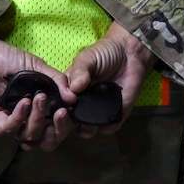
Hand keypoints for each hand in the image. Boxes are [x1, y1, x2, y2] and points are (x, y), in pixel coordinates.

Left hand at [0, 37, 77, 150]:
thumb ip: (57, 81)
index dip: (65, 123)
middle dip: (55, 128)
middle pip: (45, 136)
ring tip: (38, 99)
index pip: (56, 124)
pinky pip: (9, 129)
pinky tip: (24, 102)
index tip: (68, 111)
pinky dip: (19, 118)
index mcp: (40, 105)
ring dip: (37, 119)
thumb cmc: (8, 58)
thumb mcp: (37, 66)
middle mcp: (27, 116)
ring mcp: (11, 121)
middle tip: (60, 113)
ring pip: (29, 135)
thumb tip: (73, 98)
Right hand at [67, 23, 156, 138]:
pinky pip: (108, 128)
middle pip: (67, 125)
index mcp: (68, 93)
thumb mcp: (87, 58)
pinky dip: (107, 126)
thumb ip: (80, 70)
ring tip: (89, 117)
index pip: (56, 109)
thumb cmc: (104, 53)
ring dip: (86, 128)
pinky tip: (108, 115)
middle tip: (68, 115)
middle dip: (64, 126)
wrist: (130, 53)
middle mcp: (80, 106)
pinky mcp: (114, 115)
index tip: (58, 110)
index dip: (53, 114)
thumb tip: (74, 88)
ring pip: (86, 131)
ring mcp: (96, 112)